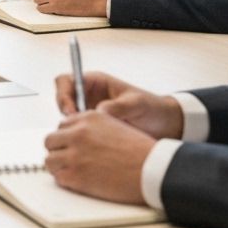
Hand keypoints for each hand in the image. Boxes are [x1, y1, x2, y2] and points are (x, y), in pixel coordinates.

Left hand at [44, 111, 155, 203]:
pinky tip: (79, 182)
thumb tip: (77, 136)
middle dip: (59, 150)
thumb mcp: (116, 126)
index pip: (62, 125)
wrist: (153, 170)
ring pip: (50, 159)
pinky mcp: (75, 175)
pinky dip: (66, 181)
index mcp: (88, 118)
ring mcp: (74, 154)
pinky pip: (58, 177)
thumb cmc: (141, 152)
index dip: (68, 137)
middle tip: (70, 160)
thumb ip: (94, 127)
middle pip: (51, 140)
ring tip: (73, 172)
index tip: (73, 146)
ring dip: (59, 166)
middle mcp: (78, 133)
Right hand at [55, 71, 183, 137]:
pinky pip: (77, 131)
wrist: (166, 126)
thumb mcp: (136, 104)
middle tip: (73, 128)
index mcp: (95, 82)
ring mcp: (89, 112)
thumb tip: (98, 111)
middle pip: (62, 99)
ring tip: (83, 139)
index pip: (66, 81)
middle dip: (64, 113)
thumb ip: (118, 106)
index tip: (71, 112)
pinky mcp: (93, 128)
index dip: (63, 94)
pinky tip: (89, 146)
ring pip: (67, 118)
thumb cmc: (152, 108)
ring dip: (70, 128)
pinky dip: (78, 138)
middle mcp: (88, 96)